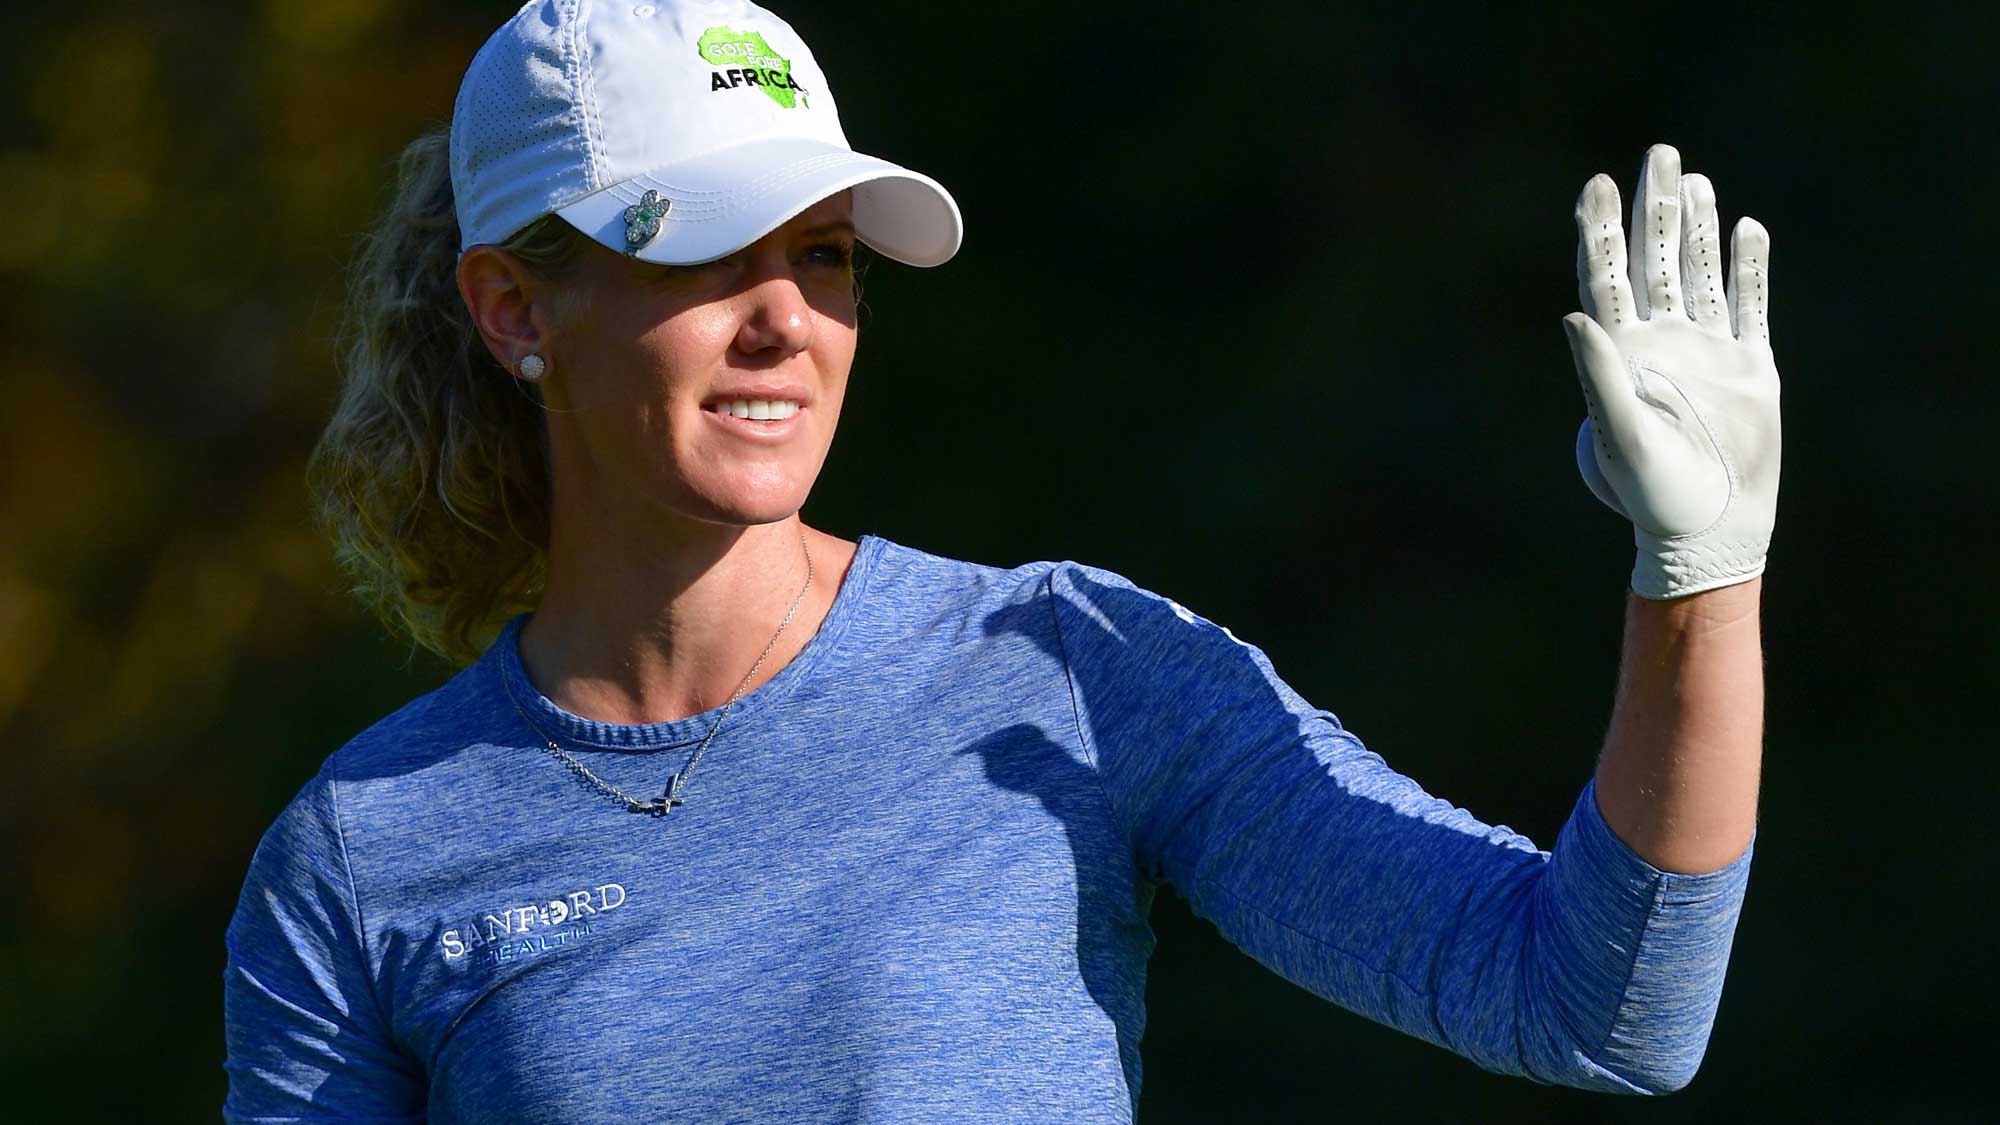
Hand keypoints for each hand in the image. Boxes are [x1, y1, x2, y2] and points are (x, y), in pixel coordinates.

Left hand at [1563, 143, 1781, 599]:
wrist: (1710, 529)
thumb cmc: (1654, 494)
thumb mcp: (1621, 435)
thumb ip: (1598, 376)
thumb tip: (1572, 314)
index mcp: (1622, 354)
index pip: (1605, 278)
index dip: (1599, 231)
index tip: (1596, 183)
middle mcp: (1661, 344)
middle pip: (1654, 261)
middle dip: (1654, 210)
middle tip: (1658, 154)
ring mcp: (1706, 352)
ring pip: (1700, 275)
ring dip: (1697, 230)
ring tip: (1693, 180)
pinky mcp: (1750, 368)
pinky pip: (1749, 306)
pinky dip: (1748, 268)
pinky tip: (1747, 230)